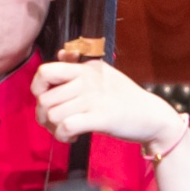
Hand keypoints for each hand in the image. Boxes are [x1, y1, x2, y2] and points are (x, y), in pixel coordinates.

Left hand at [32, 57, 182, 155]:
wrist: (152, 116)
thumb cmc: (125, 98)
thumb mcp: (103, 75)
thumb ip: (79, 66)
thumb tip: (61, 53)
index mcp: (86, 68)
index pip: (45, 71)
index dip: (37, 88)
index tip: (46, 99)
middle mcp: (88, 79)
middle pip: (44, 99)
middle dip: (44, 117)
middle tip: (57, 124)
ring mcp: (95, 97)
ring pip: (52, 114)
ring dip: (54, 129)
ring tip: (67, 131)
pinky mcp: (101, 117)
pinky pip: (66, 126)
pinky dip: (64, 136)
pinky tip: (73, 138)